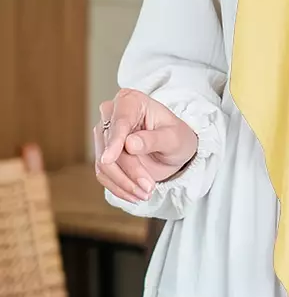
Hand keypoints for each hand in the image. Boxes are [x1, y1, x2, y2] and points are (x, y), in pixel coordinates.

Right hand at [94, 88, 198, 203]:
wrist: (175, 150)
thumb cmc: (177, 136)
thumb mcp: (174, 137)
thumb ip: (154, 139)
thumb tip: (129, 144)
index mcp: (130, 101)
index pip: (119, 122)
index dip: (114, 142)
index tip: (108, 160)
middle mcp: (112, 115)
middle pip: (109, 146)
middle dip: (128, 171)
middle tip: (149, 188)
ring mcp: (105, 136)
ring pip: (104, 164)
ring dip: (124, 183)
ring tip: (146, 193)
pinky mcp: (103, 155)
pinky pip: (103, 175)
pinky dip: (118, 188)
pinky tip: (135, 195)